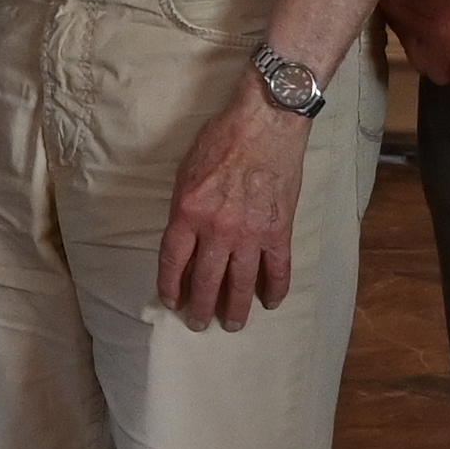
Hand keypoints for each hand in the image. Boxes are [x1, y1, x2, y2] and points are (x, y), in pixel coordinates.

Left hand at [157, 90, 306, 329]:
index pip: (173, 262)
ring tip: (231, 324)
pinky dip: (274, 289)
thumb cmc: (222, 139)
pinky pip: (277, 270)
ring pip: (240, 283)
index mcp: (188, 213)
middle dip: (200, 307)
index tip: (172, 301)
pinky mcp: (278, 231)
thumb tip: (184, 237)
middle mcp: (217, 230)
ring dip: (235, 309)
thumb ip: (184, 208)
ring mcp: (250, 234)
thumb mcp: (186, 172)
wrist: (265, 123)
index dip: (171, 286)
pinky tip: (270, 302)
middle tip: (198, 323)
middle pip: (206, 281)